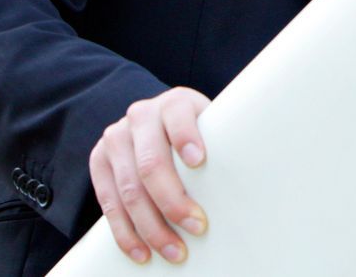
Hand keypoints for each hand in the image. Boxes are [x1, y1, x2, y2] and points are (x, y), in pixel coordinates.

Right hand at [88, 85, 210, 264]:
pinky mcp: (98, 161)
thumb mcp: (210, 124)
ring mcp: (115, 138)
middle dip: (173, 202)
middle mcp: (140, 116)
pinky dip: (125, 233)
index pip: (178, 116)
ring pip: (129, 190)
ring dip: (151, 227)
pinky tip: (141, 252)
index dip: (187, 137)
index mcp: (173, 102)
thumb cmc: (197, 130)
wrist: (155, 121)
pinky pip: (108, 203)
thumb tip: (257, 179)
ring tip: (174, 250)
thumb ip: (221, 141)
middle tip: (197, 228)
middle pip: (151, 164)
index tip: (198, 161)